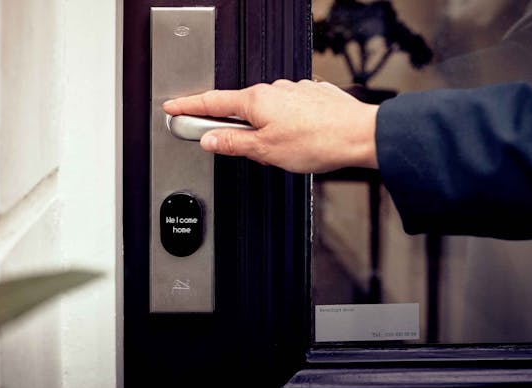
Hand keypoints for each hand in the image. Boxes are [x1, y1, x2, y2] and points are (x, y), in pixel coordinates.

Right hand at [162, 79, 378, 172]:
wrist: (360, 135)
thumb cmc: (317, 141)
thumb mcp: (264, 150)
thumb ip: (232, 143)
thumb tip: (210, 139)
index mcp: (255, 100)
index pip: (211, 102)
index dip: (188, 106)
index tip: (172, 107)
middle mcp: (273, 90)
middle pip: (239, 110)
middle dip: (239, 132)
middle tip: (250, 153)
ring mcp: (292, 91)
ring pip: (265, 114)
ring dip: (264, 133)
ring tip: (283, 153)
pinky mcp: (309, 98)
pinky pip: (286, 113)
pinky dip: (284, 127)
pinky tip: (298, 142)